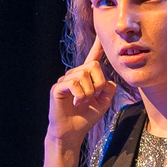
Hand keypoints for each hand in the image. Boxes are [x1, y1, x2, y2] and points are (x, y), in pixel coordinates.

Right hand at [46, 38, 116, 153]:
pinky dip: (80, 95)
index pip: (92, 58)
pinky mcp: (58, 88)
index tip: (101, 34)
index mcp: (85, 78)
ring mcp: (65, 80)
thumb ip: (108, 91)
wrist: (71, 132)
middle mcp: (74, 75)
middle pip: (93, 65)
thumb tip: (108, 81)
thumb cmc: (84, 117)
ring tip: (83, 102)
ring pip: (84, 74)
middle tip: (93, 97)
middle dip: (98, 82)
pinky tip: (77, 102)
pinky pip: (74, 83)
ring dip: (89, 91)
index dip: (97, 46)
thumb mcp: (102, 104)